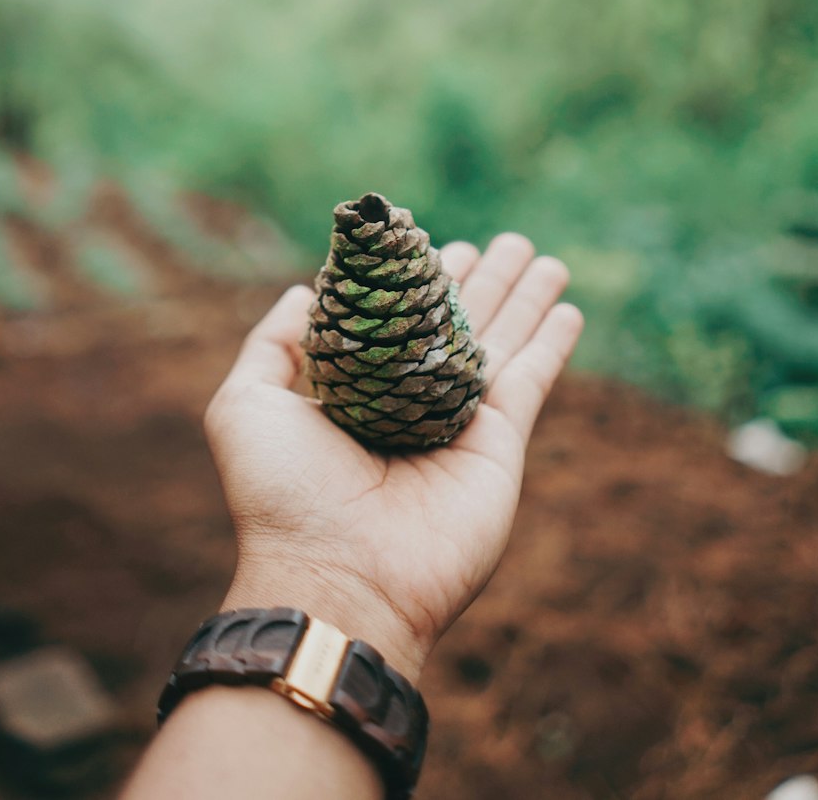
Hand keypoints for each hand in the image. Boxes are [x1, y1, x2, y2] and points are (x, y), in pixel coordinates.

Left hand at [204, 234, 582, 679]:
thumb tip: (304, 290)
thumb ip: (272, 344)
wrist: (336, 577)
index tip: (433, 241)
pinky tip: (569, 309)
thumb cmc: (280, 495)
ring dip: (526, 299)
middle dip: (484, 281)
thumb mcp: (248, 405)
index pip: (396, 324)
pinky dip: (552, 344)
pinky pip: (531, 381)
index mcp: (356, 394)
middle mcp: (411, 406)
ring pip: (500, 343)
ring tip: (546, 257)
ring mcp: (459, 426)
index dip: (417, 282)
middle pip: (456, 326)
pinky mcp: (499, 448)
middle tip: (511, 240)